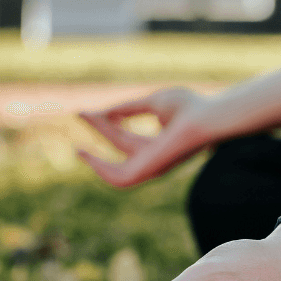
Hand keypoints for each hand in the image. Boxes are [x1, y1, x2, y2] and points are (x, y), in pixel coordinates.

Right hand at [78, 87, 212, 186]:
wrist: (203, 118)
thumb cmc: (189, 108)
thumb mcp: (153, 102)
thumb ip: (129, 108)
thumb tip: (106, 111)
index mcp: (158, 143)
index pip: (125, 135)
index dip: (105, 123)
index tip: (86, 111)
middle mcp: (154, 157)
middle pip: (120, 143)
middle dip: (100, 128)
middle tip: (79, 112)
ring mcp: (152, 165)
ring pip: (117, 166)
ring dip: (96, 157)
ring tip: (77, 145)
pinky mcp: (149, 171)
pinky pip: (120, 179)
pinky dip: (101, 170)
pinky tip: (87, 155)